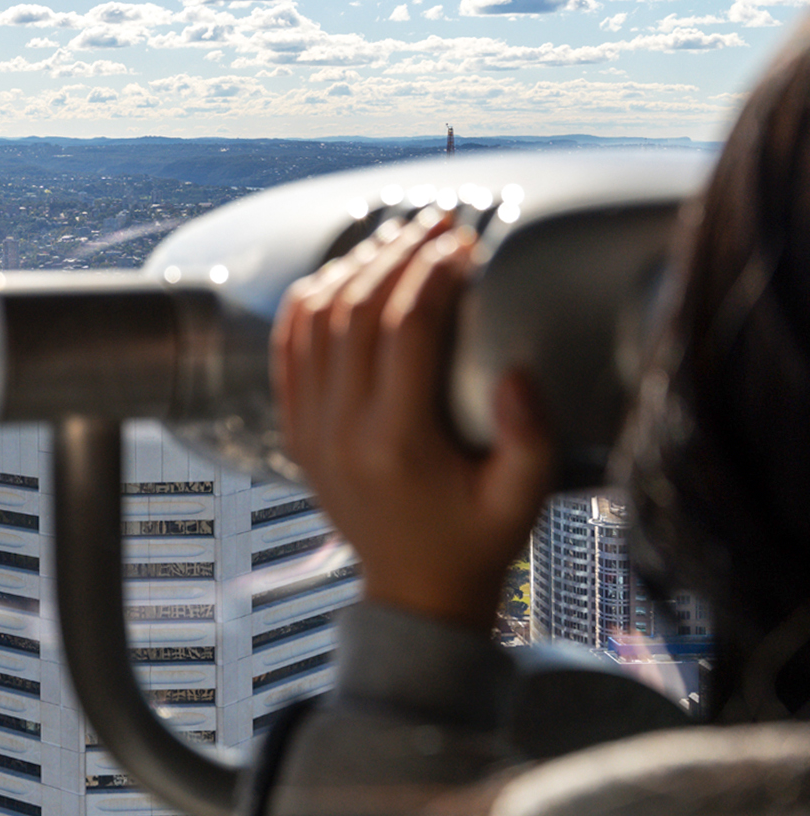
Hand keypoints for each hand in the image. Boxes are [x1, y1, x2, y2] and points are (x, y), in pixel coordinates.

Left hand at [273, 210, 554, 632]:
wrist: (414, 592)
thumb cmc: (474, 542)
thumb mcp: (522, 500)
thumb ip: (529, 436)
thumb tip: (518, 369)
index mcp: (396, 442)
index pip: (405, 328)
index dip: (433, 273)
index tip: (464, 244)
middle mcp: (341, 430)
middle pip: (355, 310)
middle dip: (395, 253)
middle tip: (434, 223)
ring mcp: (309, 429)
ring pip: (314, 321)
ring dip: (352, 268)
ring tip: (394, 238)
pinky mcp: (294, 430)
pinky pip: (286, 350)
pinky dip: (306, 303)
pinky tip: (340, 274)